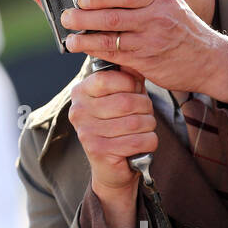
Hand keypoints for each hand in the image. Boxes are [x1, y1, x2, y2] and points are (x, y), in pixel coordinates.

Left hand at [59, 0, 227, 101]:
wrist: (210, 60)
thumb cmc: (186, 29)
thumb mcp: (170, 3)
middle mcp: (155, 18)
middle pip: (112, 17)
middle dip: (84, 18)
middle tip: (67, 17)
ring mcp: (150, 41)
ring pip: (110, 39)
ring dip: (85, 39)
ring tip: (70, 39)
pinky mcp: (146, 62)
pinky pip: (116, 56)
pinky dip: (97, 53)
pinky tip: (85, 50)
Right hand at [69, 67, 157, 224]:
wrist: (110, 167)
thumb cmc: (118, 125)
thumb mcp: (121, 96)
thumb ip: (127, 77)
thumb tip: (136, 61)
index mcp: (80, 92)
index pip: (111, 78)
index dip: (132, 85)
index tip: (134, 93)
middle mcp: (78, 111)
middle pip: (129, 101)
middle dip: (146, 109)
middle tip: (142, 115)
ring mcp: (86, 132)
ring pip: (138, 121)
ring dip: (149, 127)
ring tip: (140, 130)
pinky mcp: (99, 151)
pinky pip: (141, 140)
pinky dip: (149, 142)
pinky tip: (140, 145)